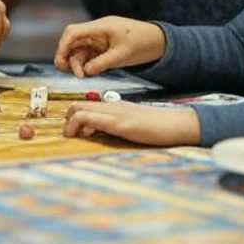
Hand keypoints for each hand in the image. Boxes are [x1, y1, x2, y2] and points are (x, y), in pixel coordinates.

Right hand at [54, 15, 164, 76]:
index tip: (61, 62)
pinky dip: (86, 64)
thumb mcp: (122, 56)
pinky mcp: (103, 47)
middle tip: (71, 73)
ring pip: (80, 50)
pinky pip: (89, 54)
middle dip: (68, 57)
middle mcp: (97, 31)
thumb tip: (84, 72)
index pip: (73, 32)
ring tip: (82, 76)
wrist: (160, 41)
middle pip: (73, 41)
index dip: (63, 46)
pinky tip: (88, 73)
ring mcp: (99, 39)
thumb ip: (101, 64)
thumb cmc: (143, 43)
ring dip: (77, 63)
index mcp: (100, 27)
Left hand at [64, 101, 200, 145]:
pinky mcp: (120, 123)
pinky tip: (84, 137)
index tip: (74, 133)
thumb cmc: (157, 127)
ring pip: (79, 109)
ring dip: (69, 125)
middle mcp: (110, 106)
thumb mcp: (132, 125)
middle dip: (66, 121)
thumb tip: (97, 134)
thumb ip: (115, 126)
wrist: (176, 123)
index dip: (72, 118)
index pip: (84, 105)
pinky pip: (91, 118)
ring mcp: (114, 113)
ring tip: (72, 138)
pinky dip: (78, 126)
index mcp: (113, 106)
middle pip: (76, 105)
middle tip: (70, 136)